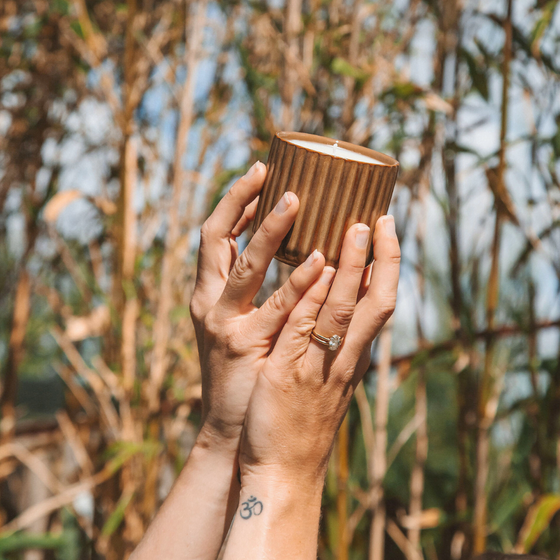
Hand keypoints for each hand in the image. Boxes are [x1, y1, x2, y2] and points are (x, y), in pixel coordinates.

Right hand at [189, 162, 326, 450]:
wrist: (236, 431)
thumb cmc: (245, 372)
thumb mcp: (241, 327)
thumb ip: (256, 292)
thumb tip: (293, 251)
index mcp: (207, 295)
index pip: (213, 236)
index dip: (232, 201)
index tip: (259, 170)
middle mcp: (208, 305)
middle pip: (220, 241)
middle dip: (243, 202)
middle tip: (271, 173)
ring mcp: (224, 327)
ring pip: (246, 267)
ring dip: (271, 230)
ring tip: (297, 200)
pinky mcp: (244, 350)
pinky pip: (277, 309)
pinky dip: (298, 282)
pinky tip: (321, 260)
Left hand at [238, 216, 399, 480]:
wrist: (285, 471)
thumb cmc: (304, 422)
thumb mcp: (330, 380)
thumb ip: (338, 344)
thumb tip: (342, 303)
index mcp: (353, 358)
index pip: (380, 306)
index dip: (387, 267)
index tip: (386, 231)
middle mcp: (344, 360)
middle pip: (371, 303)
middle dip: (376, 259)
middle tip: (376, 219)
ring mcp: (317, 367)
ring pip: (342, 311)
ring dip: (350, 269)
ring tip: (353, 229)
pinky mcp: (287, 376)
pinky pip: (302, 331)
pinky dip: (312, 300)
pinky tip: (316, 270)